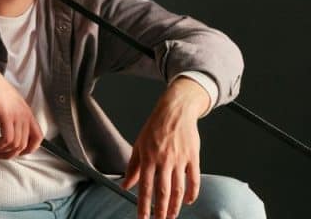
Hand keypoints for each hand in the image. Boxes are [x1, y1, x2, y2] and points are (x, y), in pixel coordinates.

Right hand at [0, 69, 42, 158]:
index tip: (19, 152)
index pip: (38, 136)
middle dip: (12, 154)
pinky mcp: (5, 116)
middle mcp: (24, 115)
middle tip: (1, 155)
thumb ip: (13, 116)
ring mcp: (16, 116)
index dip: (30, 148)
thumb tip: (9, 130)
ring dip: (3, 151)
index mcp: (27, 112)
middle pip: (25, 144)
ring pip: (16, 144)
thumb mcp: (9, 104)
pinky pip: (6, 139)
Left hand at [122, 78, 207, 218]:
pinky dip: (192, 193)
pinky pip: (194, 180)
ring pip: (178, 189)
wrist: (175, 111)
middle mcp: (164, 160)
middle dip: (161, 210)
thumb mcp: (138, 145)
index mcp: (148, 157)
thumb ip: (133, 167)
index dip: (143, 205)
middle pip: (163, 192)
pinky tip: (187, 201)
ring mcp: (180, 160)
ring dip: (175, 206)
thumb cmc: (155, 127)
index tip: (142, 218)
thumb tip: (125, 185)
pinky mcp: (193, 158)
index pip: (144, 187)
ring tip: (171, 216)